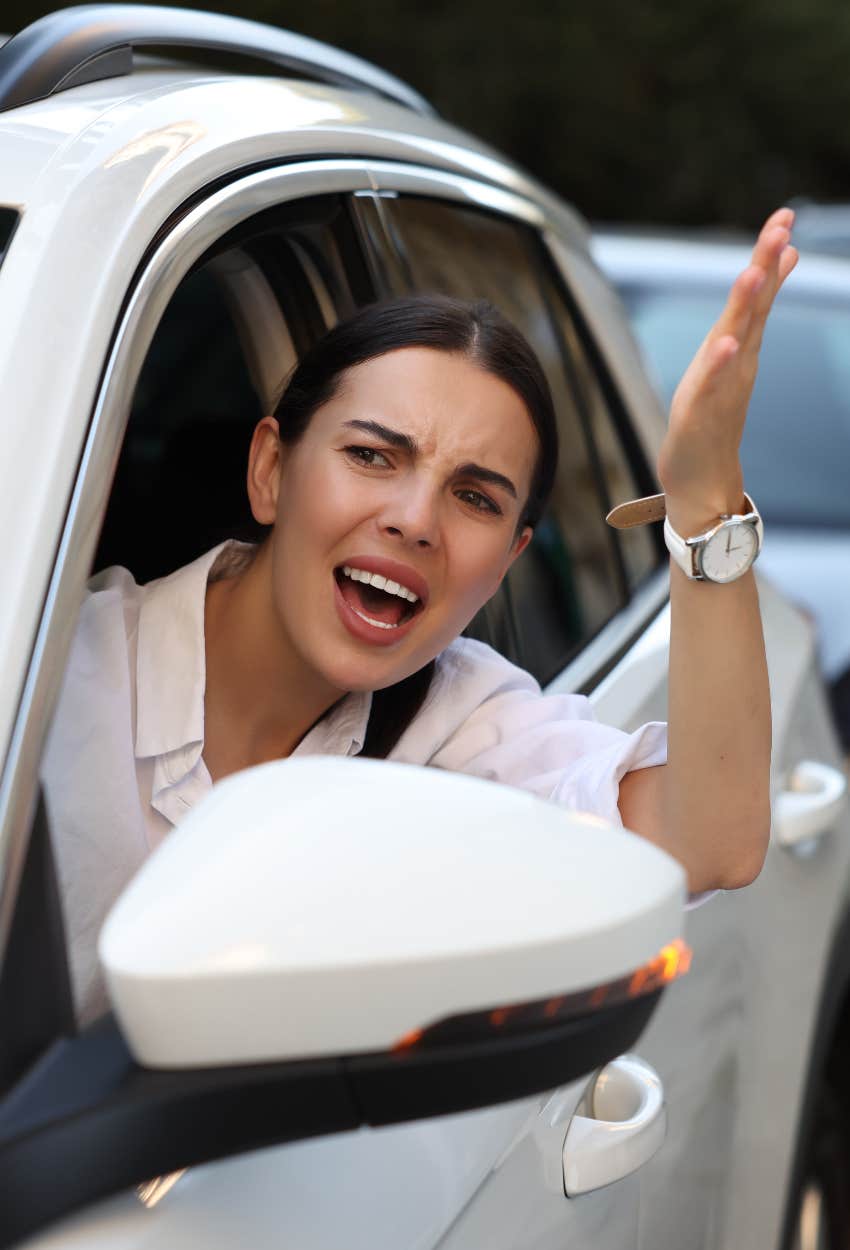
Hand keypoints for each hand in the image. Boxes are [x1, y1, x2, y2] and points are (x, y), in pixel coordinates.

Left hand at [657, 207, 797, 535]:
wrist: (702, 477)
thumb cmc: (711, 416)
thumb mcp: (727, 361)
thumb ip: (749, 321)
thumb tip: (774, 277)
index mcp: (741, 347)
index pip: (759, 294)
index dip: (769, 254)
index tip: (785, 215)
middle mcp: (738, 363)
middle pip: (753, 308)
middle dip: (765, 266)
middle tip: (781, 226)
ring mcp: (723, 387)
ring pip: (736, 339)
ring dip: (746, 306)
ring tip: (756, 272)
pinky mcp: (701, 412)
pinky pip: (712, 384)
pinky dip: (719, 364)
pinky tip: (727, 343)